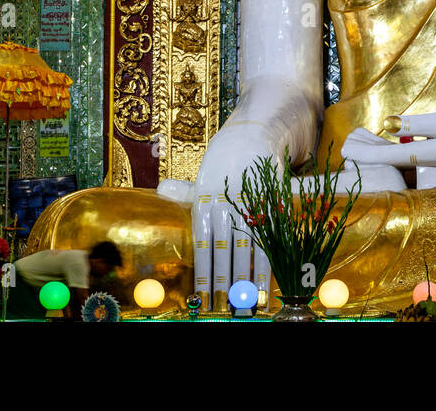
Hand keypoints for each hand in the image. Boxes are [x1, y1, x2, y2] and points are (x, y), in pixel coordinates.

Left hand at [191, 114, 278, 312]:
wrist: (259, 129)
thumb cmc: (228, 155)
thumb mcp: (205, 171)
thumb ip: (188, 190)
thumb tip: (161, 192)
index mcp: (206, 196)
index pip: (203, 242)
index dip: (204, 271)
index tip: (202, 296)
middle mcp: (228, 199)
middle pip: (225, 247)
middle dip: (224, 280)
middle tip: (222, 307)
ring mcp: (253, 198)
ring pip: (248, 244)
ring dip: (247, 276)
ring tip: (244, 302)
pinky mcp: (274, 197)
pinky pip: (272, 233)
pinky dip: (270, 259)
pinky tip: (268, 279)